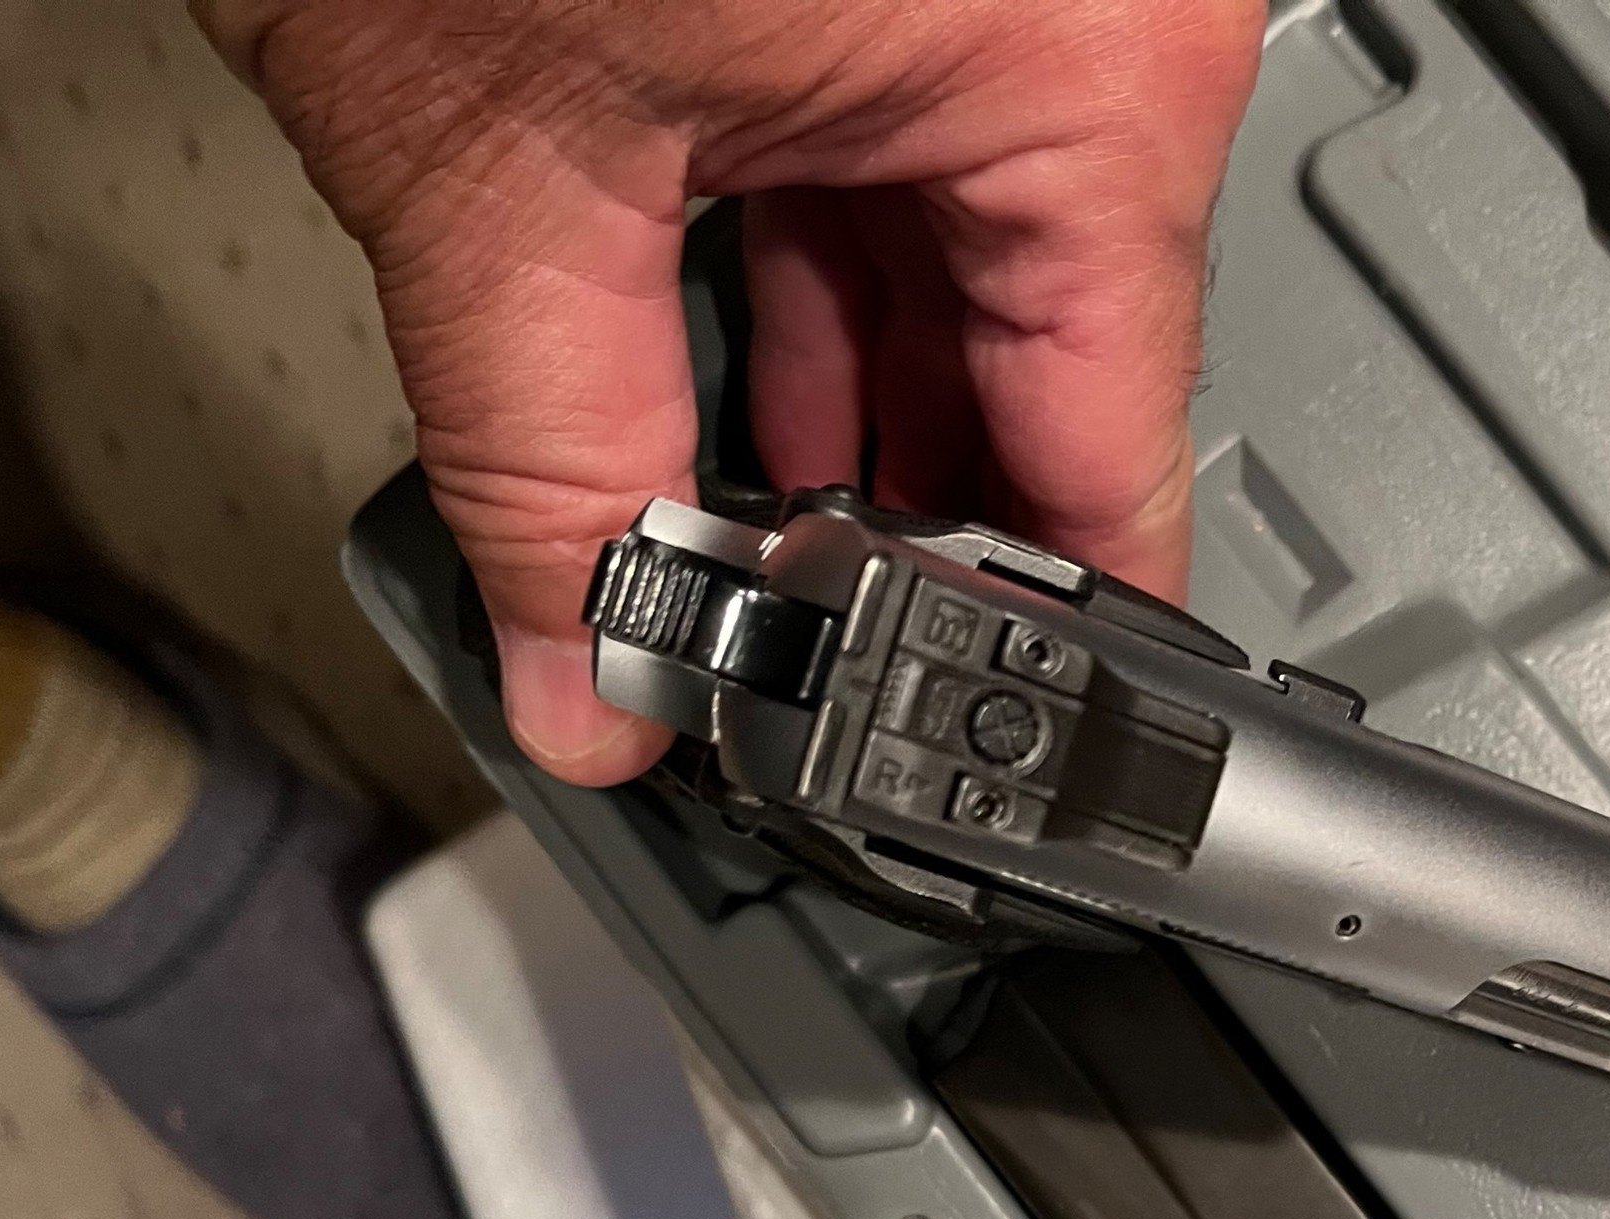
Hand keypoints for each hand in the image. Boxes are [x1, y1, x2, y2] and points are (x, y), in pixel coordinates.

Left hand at [200, 0, 1265, 781]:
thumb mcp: (494, 172)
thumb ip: (552, 464)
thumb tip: (582, 672)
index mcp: (1085, 62)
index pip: (1115, 444)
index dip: (1038, 641)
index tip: (995, 754)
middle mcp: (1097, 9)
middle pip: (1046, 358)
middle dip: (906, 525)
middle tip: (816, 669)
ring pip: (969, 260)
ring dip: (848, 409)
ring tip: (751, 546)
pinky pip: (915, 148)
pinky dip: (819, 269)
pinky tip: (737, 387)